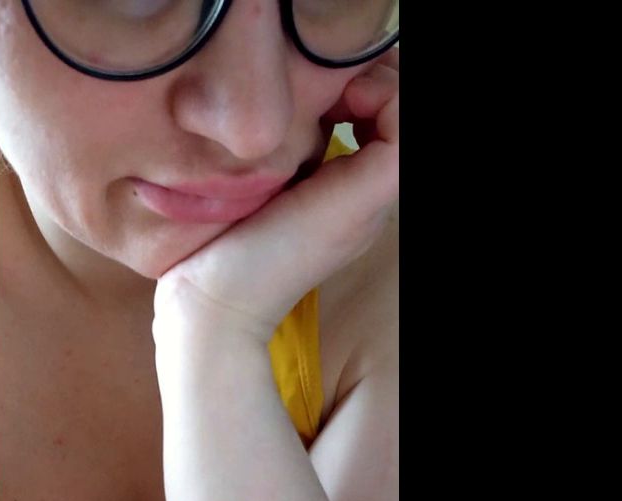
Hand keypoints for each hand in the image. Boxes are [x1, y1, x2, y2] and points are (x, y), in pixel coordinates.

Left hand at [154, 48, 398, 343]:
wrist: (217, 297)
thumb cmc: (219, 245)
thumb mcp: (253, 186)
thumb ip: (275, 155)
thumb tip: (282, 110)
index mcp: (343, 192)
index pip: (373, 121)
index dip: (356, 88)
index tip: (315, 88)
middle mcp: (366, 193)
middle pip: (392, 116)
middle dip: (368, 82)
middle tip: (329, 84)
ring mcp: (375, 195)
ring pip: (403, 115)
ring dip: (377, 85)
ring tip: (337, 91)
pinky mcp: (374, 191)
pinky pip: (404, 121)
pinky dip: (383, 95)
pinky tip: (341, 101)